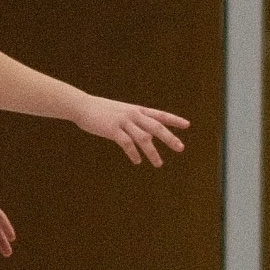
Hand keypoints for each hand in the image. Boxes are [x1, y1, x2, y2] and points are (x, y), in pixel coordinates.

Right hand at [74, 95, 189, 165]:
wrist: (82, 106)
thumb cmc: (102, 110)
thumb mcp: (122, 111)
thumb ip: (134, 120)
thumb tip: (146, 134)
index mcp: (137, 110)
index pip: (159, 114)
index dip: (174, 119)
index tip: (187, 125)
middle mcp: (133, 114)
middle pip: (156, 127)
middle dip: (170, 138)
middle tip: (181, 148)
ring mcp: (123, 121)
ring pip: (143, 138)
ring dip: (152, 152)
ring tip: (159, 164)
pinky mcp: (113, 130)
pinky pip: (127, 144)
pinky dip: (134, 154)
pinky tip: (137, 161)